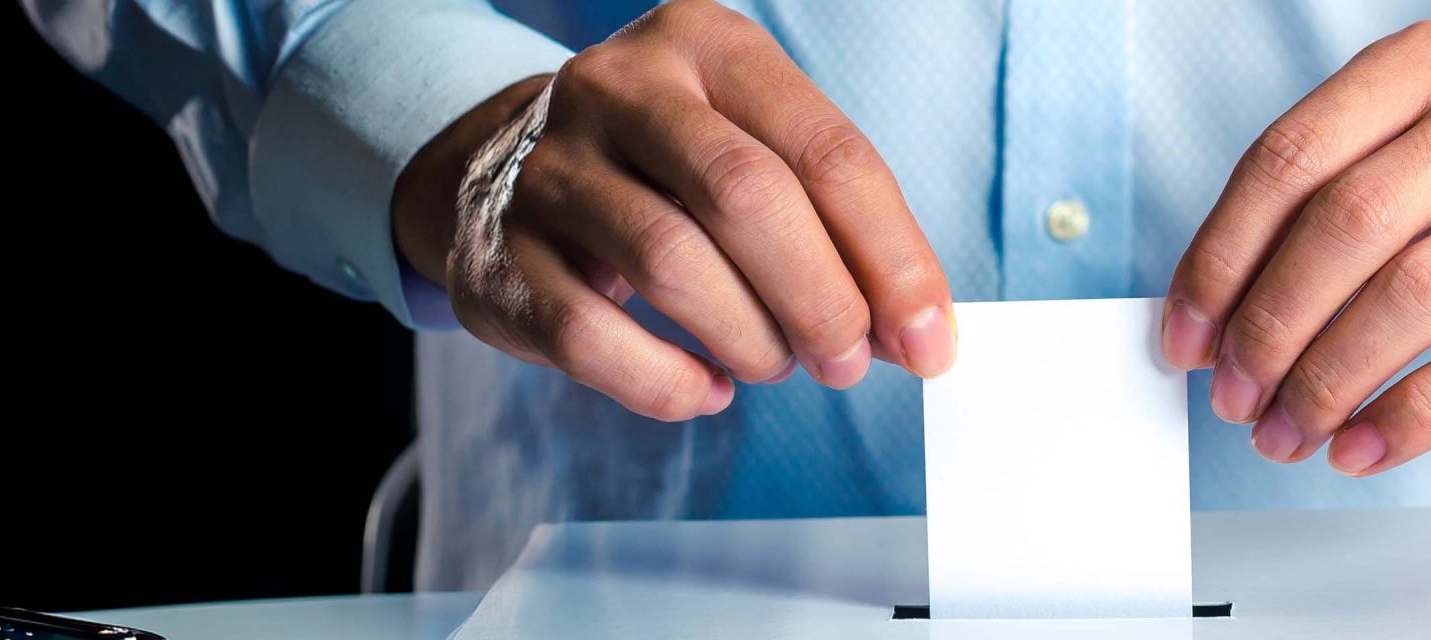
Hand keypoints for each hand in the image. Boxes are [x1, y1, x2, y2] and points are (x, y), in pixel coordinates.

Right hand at [394, 0, 953, 420]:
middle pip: (747, 198)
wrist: (501, 169)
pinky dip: (667, 383)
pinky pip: (594, 337)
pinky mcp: (503, 256)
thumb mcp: (754, 150)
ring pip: (672, 264)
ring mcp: (552, 169)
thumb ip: (835, 228)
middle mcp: (623, 89)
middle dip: (822, 300)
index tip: (929, 337)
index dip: (893, 257)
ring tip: (776, 361)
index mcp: (709, 45)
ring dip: (750, 339)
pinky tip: (705, 388)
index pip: (827, 152)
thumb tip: (915, 331)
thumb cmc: (667, 168)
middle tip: (848, 360)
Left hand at [1160, 21, 1430, 475]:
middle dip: (1271, 326)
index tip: (1187, 334)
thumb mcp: (1398, 163)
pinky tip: (1361, 446)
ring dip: (1329, 380)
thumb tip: (1207, 324)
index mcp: (1422, 68)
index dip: (1222, 257)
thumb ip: (1304, 219)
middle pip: (1347, 224)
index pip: (1290, 158)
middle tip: (1235, 394)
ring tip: (1288, 430)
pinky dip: (1407, 418)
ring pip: (1412, 295)